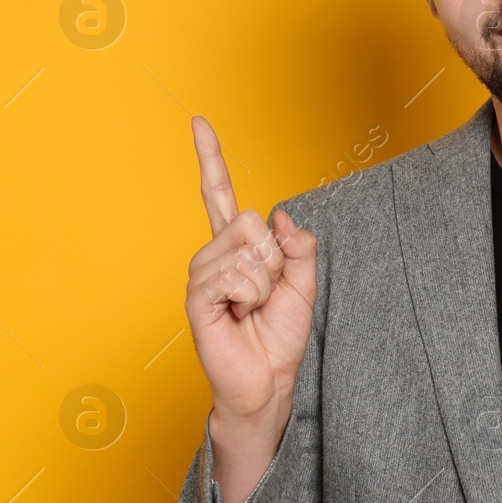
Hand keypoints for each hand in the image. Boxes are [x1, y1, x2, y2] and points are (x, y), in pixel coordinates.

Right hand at [184, 117, 316, 502]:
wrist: (268, 380)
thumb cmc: (280, 336)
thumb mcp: (304, 284)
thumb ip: (299, 246)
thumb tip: (281, 216)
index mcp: (235, 247)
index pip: (219, 194)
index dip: (210, 158)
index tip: (199, 121)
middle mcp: (213, 255)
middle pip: (250, 221)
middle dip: (273, 259)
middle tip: (264, 294)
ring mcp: (202, 275)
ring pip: (246, 249)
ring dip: (263, 283)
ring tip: (250, 309)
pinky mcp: (196, 298)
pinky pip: (234, 275)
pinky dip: (249, 296)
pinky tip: (238, 315)